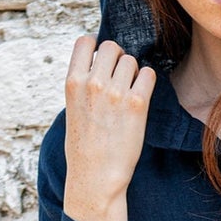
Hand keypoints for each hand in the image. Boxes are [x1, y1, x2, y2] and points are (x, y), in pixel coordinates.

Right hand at [62, 35, 156, 220]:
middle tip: (119, 81)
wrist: (95, 179)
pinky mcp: (136, 104)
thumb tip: (100, 63)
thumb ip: (83, 85)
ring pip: (131, 60)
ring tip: (129, 95)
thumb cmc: (83, 149)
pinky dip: (147, 83)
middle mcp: (92, 82)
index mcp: (72, 82)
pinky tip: (140, 99)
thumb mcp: (73, 110)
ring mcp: (115, 92)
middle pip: (112, 47)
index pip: (85, 41)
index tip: (101, 63)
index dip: (96, 49)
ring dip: (133, 73)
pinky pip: (148, 74)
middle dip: (117, 59)